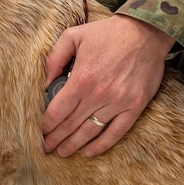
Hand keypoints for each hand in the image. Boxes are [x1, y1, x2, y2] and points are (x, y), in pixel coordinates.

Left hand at [42, 15, 174, 157]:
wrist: (145, 32)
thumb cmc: (107, 33)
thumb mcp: (73, 36)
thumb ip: (54, 58)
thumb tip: (42, 82)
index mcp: (82, 79)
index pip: (57, 111)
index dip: (46, 125)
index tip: (38, 132)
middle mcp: (99, 95)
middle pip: (71, 125)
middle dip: (56, 138)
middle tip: (45, 147)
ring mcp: (118, 103)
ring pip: (91, 131)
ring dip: (75, 144)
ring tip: (63, 152)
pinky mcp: (135, 106)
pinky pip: (117, 132)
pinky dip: (102, 145)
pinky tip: (90, 152)